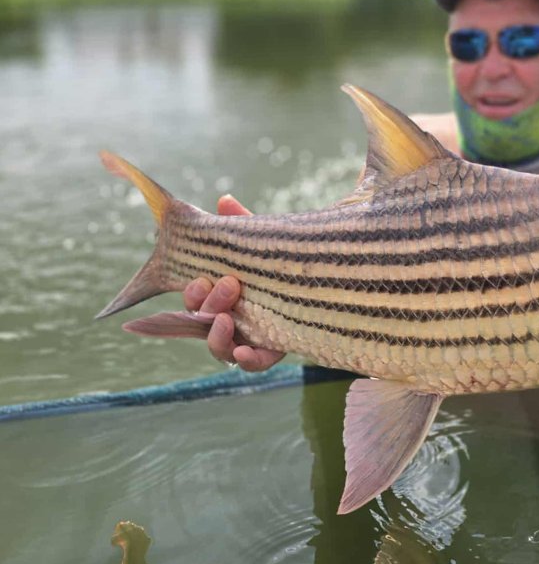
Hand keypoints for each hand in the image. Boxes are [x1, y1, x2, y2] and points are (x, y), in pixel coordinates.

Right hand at [182, 195, 285, 372]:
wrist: (318, 284)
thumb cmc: (280, 263)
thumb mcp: (263, 244)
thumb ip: (243, 225)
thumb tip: (225, 200)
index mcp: (219, 293)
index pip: (196, 297)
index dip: (193, 292)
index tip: (199, 280)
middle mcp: (227, 318)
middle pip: (203, 321)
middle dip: (209, 304)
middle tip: (230, 285)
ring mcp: (245, 338)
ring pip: (220, 348)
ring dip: (217, 336)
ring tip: (227, 320)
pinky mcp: (269, 352)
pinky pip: (252, 363)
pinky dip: (246, 359)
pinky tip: (243, 352)